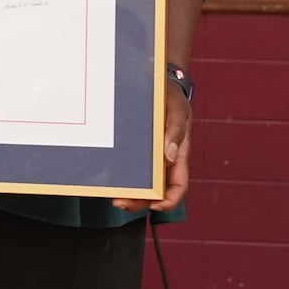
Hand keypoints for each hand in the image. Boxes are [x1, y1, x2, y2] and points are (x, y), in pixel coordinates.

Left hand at [113, 81, 191, 212]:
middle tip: (120, 203)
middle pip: (155, 191)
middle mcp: (164, 161)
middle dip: (140, 202)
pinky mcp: (136, 149)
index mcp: (179, 155)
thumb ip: (175, 131)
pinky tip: (109, 178)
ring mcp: (150, 156)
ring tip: (112, 196)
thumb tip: (169, 157)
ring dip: (129, 193)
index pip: (178, 187)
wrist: (158, 82)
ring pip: (141, 183)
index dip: (169, 201)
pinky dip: (122, 176)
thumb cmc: (173, 98)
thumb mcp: (178, 110)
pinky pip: (130, 167)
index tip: (155, 206)